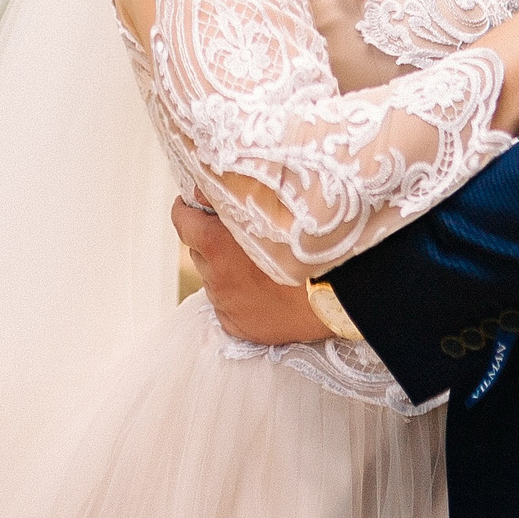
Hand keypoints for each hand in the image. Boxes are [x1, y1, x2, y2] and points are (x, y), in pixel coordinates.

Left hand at [172, 198, 325, 344]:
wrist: (335, 294)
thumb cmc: (307, 244)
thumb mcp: (268, 208)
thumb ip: (229, 196)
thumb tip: (201, 190)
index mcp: (216, 246)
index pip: (183, 220)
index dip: (188, 208)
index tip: (195, 202)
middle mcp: (215, 278)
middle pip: (198, 250)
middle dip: (210, 237)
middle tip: (237, 229)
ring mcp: (226, 305)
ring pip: (214, 278)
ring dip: (226, 266)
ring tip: (257, 260)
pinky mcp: (238, 326)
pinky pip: (228, 305)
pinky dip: (239, 293)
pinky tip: (264, 287)